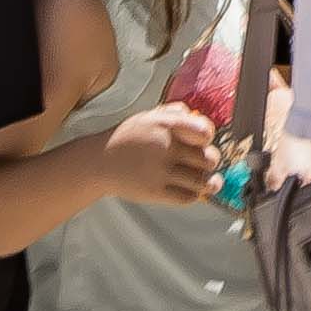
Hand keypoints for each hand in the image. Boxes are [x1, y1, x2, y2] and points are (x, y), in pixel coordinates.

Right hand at [100, 100, 221, 208]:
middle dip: (211, 161)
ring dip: (208, 182)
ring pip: (200, 181)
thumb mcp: (149, 116)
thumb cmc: (128, 138)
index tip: (204, 140)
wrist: (100, 162)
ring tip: (209, 181)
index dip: (208, 137)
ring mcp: (160, 172)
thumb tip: (197, 116)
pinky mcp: (154, 192)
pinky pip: (186, 197)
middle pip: (207, 159)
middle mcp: (165, 148)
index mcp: (166, 125)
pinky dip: (195, 195)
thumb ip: (175, 112)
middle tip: (207, 162)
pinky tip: (195, 191)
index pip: (204, 132)